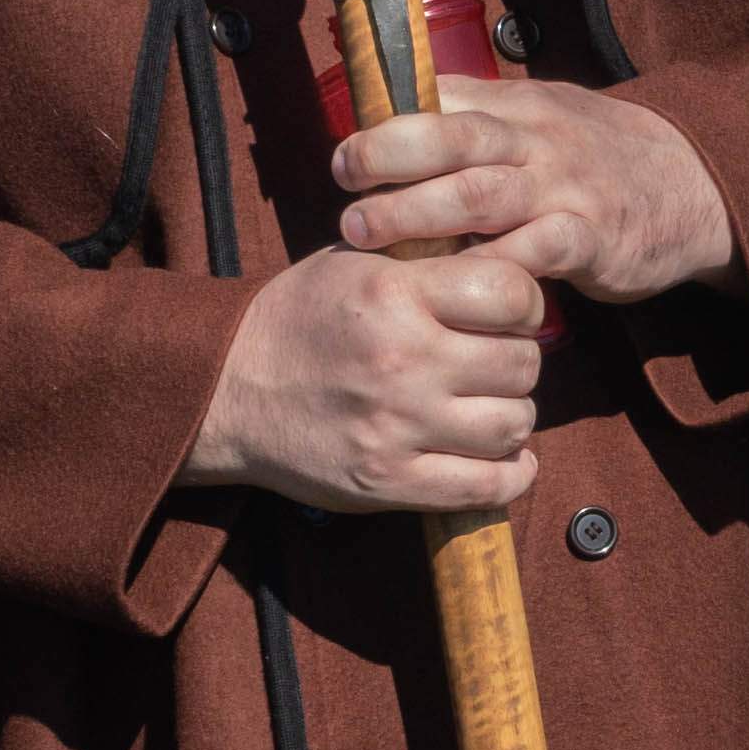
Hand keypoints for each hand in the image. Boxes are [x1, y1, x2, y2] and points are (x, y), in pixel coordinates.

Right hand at [191, 237, 546, 513]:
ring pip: (513, 424)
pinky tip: (504, 460)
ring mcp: (397, 426)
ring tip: (490, 408)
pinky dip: (509, 476)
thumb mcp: (355, 265)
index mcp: (393, 294)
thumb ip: (428, 262)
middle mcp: (402, 360)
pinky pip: (487, 487)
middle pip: (522, 363)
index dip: (525, 303)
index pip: (512, 294)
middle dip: (519, 361)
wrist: (223, 390)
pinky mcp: (389, 481)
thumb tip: (512, 265)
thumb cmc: (297, 320)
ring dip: (514, 417)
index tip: (510, 314)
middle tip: (497, 364)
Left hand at [328, 71, 730, 304]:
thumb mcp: (541, 116)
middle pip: (453, 138)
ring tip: (365, 236)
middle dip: (388, 158)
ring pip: (482, 194)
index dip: (384, 124)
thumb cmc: (596, 157)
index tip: (343, 156)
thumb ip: (475, 119)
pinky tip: (447, 286)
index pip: (442, 101)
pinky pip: (535, 252)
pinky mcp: (593, 238)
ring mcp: (566, 188)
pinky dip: (487, 268)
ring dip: (416, 215)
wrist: (694, 184)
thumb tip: (390, 117)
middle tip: (343, 187)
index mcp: (517, 108)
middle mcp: (538, 141)